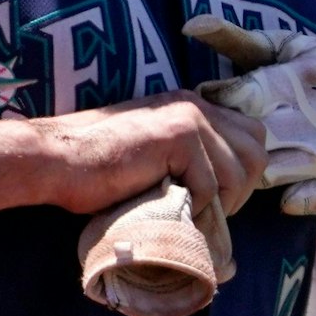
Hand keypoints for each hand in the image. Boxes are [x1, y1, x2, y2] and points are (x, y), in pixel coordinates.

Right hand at [36, 90, 271, 217]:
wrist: (59, 159)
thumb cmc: (98, 168)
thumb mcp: (156, 155)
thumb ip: (189, 158)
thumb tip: (230, 189)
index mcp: (191, 106)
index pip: (251, 135)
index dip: (241, 172)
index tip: (216, 198)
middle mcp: (195, 105)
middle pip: (256, 151)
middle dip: (240, 190)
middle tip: (208, 210)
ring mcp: (189, 117)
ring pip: (238, 172)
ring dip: (219, 203)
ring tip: (186, 210)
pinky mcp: (179, 137)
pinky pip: (210, 186)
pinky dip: (192, 206)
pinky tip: (166, 203)